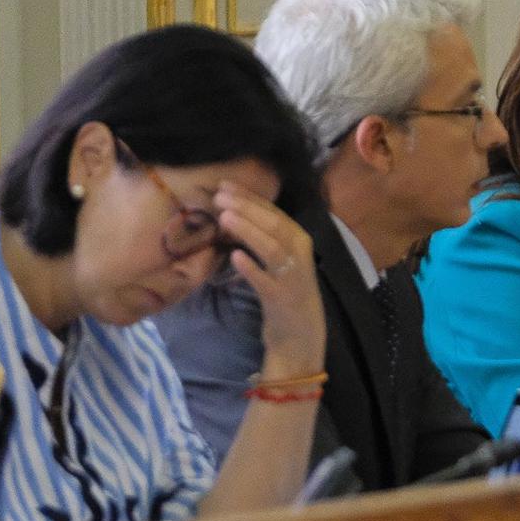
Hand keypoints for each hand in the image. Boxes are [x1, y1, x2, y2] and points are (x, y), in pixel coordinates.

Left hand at [215, 183, 324, 377]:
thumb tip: (233, 212)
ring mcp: (292, 277)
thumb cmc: (285, 292)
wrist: (300, 335)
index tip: (225, 185)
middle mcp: (299, 254)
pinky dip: (251, 268)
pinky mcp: (282, 299)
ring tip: (224, 218)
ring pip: (271, 248)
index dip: (250, 197)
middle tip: (220, 196)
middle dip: (246, 208)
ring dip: (248, 231)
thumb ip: (264, 237)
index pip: (274, 212)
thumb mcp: (279, 260)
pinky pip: (265, 281)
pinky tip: (235, 257)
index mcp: (298, 240)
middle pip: (273, 225)